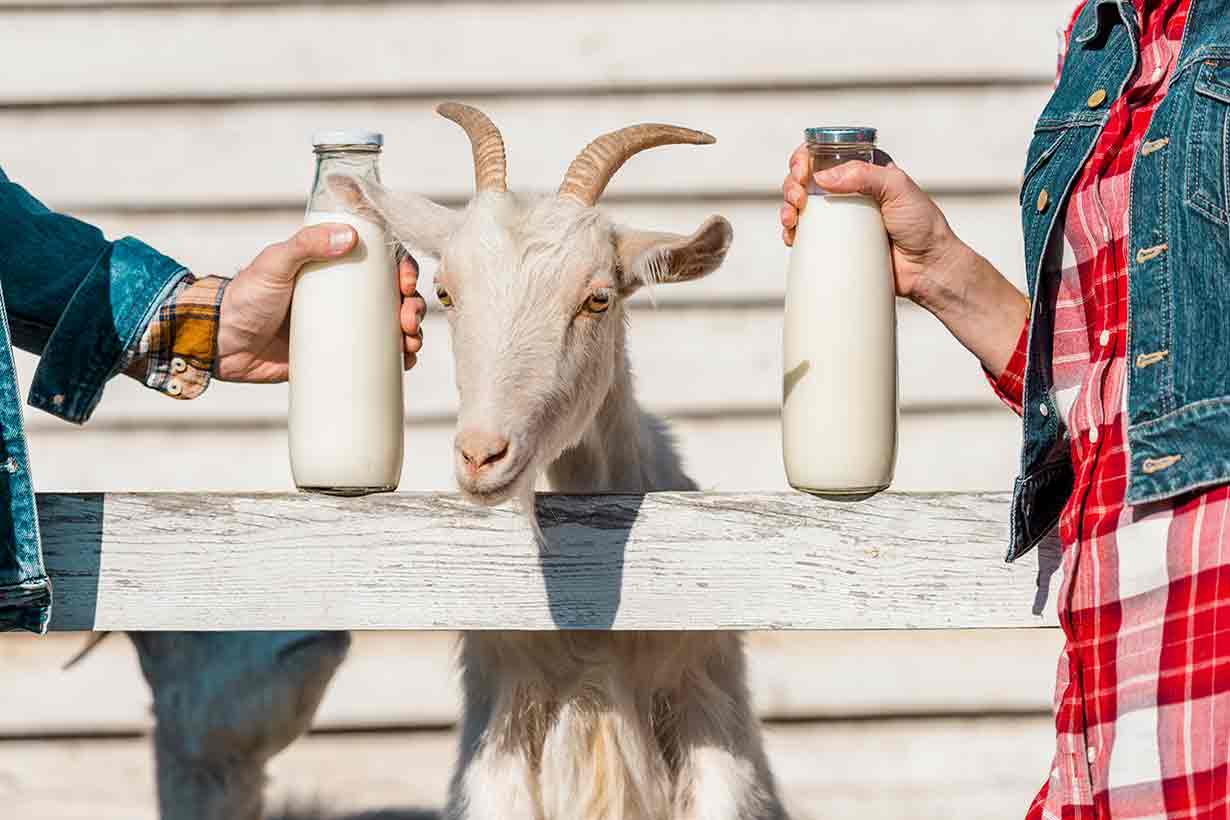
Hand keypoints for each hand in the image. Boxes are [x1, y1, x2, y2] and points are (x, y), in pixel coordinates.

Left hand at [215, 224, 426, 382]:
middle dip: (412, 307)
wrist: (221, 343)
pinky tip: (405, 363)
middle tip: (408, 322)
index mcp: (333, 265)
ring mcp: (344, 325)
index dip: (403, 269)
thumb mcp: (275, 263)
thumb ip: (306, 245)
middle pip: (395, 295)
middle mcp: (344, 293)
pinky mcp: (339, 353)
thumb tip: (350, 237)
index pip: (381, 260)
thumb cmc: (244, 297)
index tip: (406, 283)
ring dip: (411, 334)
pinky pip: (376, 355)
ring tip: (410, 345)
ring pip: (392, 326)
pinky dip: (396, 359)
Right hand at [779, 144, 1028, 377]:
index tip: (802, 173)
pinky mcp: (835, 243)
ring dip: (785, 208)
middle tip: (798, 200)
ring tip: (791, 220)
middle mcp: (847, 190)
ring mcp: (839, 218)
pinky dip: (791, 232)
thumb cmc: (921, 225)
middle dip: (791, 185)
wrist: (927, 267)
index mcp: (862, 169)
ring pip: (798, 205)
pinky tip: (791, 235)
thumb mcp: (898, 188)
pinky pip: (805, 234)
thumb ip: (864, 176)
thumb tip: (822, 178)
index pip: (824, 154)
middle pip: (805, 179)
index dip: (804, 158)